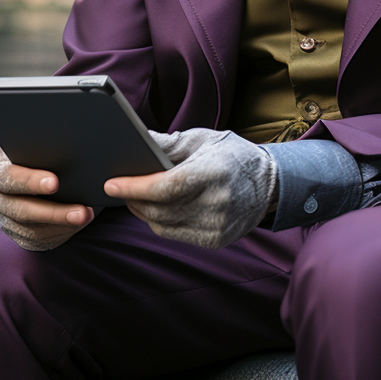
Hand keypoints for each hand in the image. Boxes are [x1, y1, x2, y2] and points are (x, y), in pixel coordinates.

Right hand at [0, 151, 96, 250]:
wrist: (39, 173)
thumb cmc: (41, 155)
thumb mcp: (39, 148)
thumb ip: (44, 148)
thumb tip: (69, 141)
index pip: (9, 178)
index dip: (30, 181)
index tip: (55, 183)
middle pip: (22, 211)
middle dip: (54, 212)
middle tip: (82, 210)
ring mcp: (7, 222)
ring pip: (33, 230)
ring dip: (63, 224)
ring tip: (87, 215)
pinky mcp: (21, 236)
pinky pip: (40, 241)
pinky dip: (62, 233)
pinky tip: (80, 223)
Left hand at [104, 128, 276, 248]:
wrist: (269, 183)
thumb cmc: (230, 155)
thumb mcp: (202, 139)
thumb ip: (167, 142)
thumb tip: (134, 140)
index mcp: (214, 172)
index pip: (166, 187)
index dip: (135, 187)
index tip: (111, 184)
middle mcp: (218, 203)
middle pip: (160, 209)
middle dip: (133, 199)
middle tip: (117, 187)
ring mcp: (218, 226)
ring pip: (163, 225)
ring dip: (142, 212)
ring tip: (133, 197)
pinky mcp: (216, 240)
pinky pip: (174, 234)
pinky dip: (158, 222)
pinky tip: (154, 209)